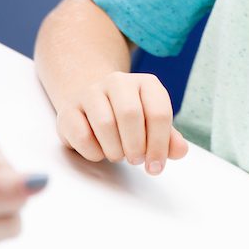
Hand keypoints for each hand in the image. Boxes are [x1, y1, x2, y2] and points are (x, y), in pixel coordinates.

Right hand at [54, 71, 188, 174]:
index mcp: (146, 83)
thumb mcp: (152, 124)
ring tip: (118, 154)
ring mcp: (91, 92)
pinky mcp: (69, 109)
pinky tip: (99, 151)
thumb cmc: (129, 119)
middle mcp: (118, 81)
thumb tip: (180, 151)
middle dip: (136, 146)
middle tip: (135, 160)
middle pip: (130, 115)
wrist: (92, 102)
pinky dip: (93, 152)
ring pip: (104, 124)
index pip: (158, 112)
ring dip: (114, 150)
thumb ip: (168, 138)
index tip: (156, 166)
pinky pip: (81, 135)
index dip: (159, 144)